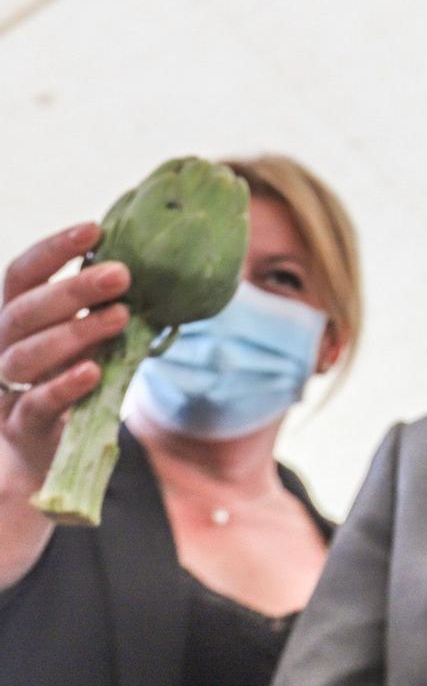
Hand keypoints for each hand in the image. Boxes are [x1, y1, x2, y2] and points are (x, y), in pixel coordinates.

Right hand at [0, 223, 129, 495]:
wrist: (49, 456)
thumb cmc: (72, 381)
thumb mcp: (88, 339)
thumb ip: (105, 307)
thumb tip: (153, 264)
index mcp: (16, 318)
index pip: (20, 275)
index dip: (52, 250)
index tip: (94, 228)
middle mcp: (2, 348)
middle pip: (24, 312)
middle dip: (72, 289)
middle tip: (122, 273)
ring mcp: (7, 389)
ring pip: (27, 356)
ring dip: (75, 332)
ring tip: (121, 316)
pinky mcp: (22, 428)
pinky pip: (35, 405)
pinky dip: (64, 386)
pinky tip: (93, 371)